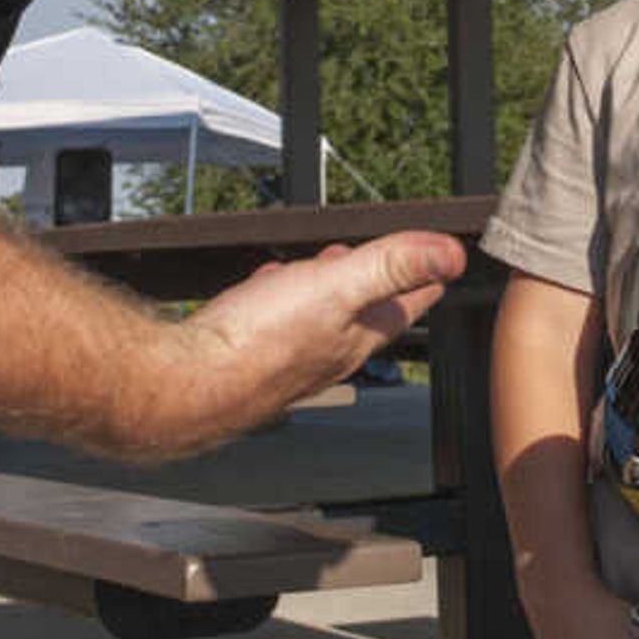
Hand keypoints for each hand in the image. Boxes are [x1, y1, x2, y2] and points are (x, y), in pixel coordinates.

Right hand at [143, 228, 461, 455]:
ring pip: (320, 317)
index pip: (406, 305)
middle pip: (364, 312)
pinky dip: (281, 296)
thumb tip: (451, 255)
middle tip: (390, 256)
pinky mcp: (250, 355)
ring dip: (327, 288)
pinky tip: (266, 287)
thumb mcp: (336, 289)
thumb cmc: (258, 345)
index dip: (427, 276)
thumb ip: (391, 268)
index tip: (445, 263)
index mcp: (356, 337)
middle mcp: (327, 353)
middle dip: (378, 281)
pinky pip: (276, 320)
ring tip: (327, 264)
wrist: (188, 383)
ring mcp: (288, 358)